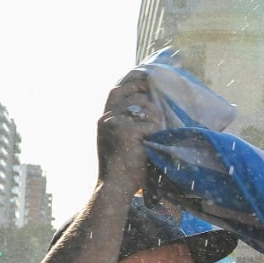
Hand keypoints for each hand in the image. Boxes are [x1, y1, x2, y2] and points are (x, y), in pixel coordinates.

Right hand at [98, 69, 160, 189]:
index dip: (130, 81)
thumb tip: (153, 107)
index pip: (116, 92)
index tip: (145, 74)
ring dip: (157, 120)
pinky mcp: (125, 130)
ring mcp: (114, 122)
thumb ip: (132, 125)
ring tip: (155, 137)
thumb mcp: (126, 143)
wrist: (114, 188)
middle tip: (158, 90)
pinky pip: (152, 125)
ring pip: (146, 109)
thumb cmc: (126, 171)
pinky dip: (158, 134)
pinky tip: (153, 146)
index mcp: (105, 120)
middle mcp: (106, 118)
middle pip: (131, 94)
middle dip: (146, 88)